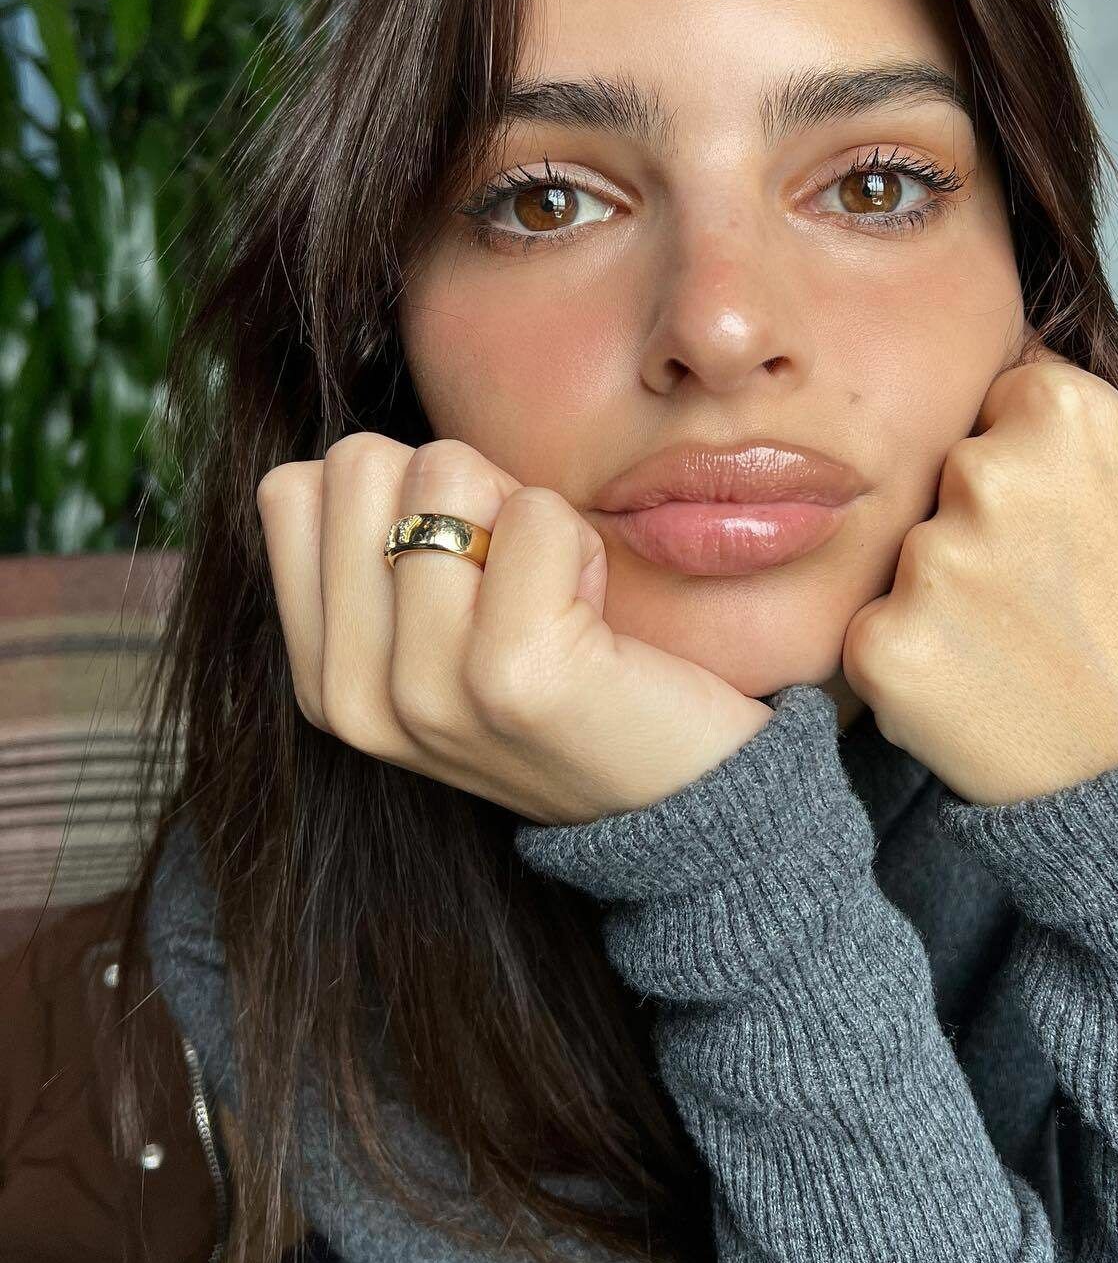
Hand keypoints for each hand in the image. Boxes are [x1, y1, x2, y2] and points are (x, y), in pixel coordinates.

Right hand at [255, 435, 771, 824]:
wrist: (681, 804)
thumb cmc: (571, 683)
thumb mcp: (438, 638)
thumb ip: (377, 555)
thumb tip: (359, 458)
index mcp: (325, 682)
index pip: (290, 490)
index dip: (395, 494)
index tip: (460, 571)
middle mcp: (355, 697)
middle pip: (361, 464)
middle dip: (458, 492)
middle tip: (515, 579)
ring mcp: (426, 689)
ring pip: (445, 471)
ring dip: (524, 514)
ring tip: (558, 603)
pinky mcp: (512, 673)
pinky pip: (534, 510)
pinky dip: (579, 540)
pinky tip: (593, 620)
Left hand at [840, 341, 1117, 805]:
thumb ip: (1062, 437)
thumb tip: (996, 379)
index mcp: (1066, 413)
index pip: (996, 401)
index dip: (1028, 469)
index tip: (1065, 526)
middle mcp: (990, 471)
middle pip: (945, 476)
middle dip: (978, 528)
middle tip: (1047, 603)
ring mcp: (933, 559)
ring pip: (908, 555)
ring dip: (943, 599)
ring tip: (1022, 654)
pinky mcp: (883, 643)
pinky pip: (874, 630)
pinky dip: (911, 664)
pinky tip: (979, 695)